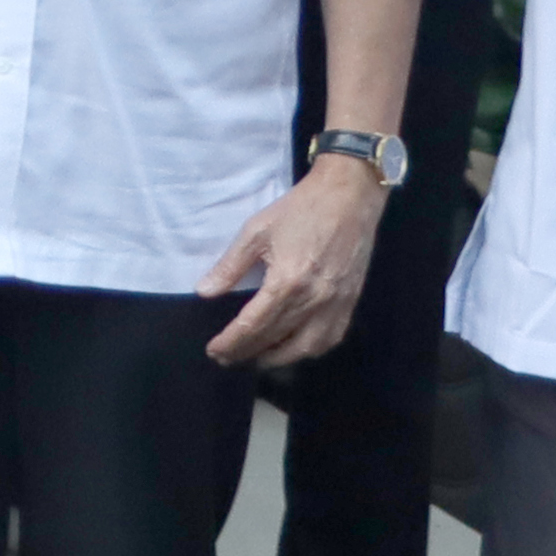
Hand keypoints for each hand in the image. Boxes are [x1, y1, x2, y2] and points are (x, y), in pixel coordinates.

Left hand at [196, 159, 382, 367]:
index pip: (253, 325)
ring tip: (257, 357)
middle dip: (248, 353)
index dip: (231, 342)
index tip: (214, 351)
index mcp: (287, 282)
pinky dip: (309, 350)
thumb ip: (230, 266)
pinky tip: (293, 347)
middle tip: (227, 358)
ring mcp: (336, 304)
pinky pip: (331, 338)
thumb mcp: (256, 231)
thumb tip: (204, 292)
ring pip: (306, 348)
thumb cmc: (300, 209)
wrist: (349, 196)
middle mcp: (314, 300)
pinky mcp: (351, 302)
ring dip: (279, 359)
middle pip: (276, 339)